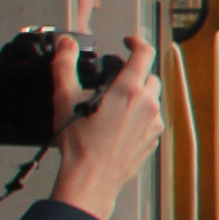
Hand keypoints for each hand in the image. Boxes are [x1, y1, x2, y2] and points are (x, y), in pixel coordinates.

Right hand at [46, 36, 163, 219]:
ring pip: (152, 98)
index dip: (136, 42)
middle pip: (149, 76)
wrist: (91, 178)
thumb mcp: (64, 99)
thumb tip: (66, 44)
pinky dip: (140, 115)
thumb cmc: (79, 143)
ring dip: (138, 95)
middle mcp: (147, 103)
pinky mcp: (154, 138)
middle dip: (134, 74)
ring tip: (114, 106)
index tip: (127, 42)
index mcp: (129, 89)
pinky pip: (152, 119)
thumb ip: (64, 65)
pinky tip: (120, 125)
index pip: (144, 53)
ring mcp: (154, 122)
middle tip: (113, 82)